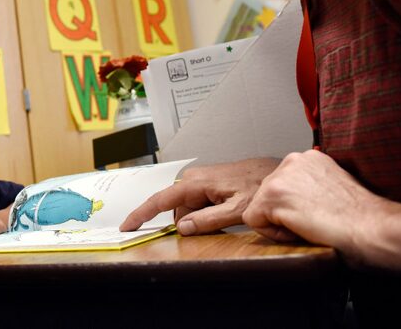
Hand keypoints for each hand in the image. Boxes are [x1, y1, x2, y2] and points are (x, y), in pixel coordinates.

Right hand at [120, 157, 279, 234]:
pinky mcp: (206, 183)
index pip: (160, 200)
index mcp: (195, 183)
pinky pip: (196, 203)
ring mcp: (199, 180)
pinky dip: (204, 213)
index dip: (141, 215)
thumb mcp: (236, 210)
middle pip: (175, 209)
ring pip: (186, 208)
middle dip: (185, 223)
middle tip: (214, 226)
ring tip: (226, 217)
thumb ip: (208, 220)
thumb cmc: (259, 186)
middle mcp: (192, 178)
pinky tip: (223, 214)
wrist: (275, 172)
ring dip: (198, 219)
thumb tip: (183, 228)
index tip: (126, 226)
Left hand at [242, 149, 400, 268]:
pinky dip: (274, 233)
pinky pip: (254, 221)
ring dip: (280, 223)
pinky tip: (299, 229)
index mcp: (307, 158)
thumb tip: (293, 199)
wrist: (370, 226)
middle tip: (313, 221)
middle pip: (267, 195)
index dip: (295, 207)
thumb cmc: (359, 217)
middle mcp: (291, 161)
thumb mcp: (330, 187)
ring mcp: (279, 177)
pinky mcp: (272, 196)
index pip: (282, 185)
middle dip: (284, 213)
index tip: (317, 213)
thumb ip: (308, 186)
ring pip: (260, 208)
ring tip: (309, 224)